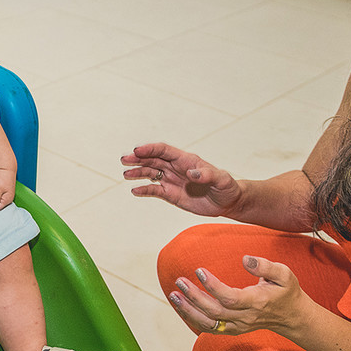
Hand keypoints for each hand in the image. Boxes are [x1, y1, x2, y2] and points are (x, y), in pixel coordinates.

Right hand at [121, 142, 243, 217]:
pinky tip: (135, 190)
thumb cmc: (226, 187)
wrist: (227, 202)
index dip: (150, 149)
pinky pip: (154, 190)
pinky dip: (144, 189)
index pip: (164, 150)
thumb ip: (208, 175)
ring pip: (150, 173)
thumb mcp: (221, 180)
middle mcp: (176, 168)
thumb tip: (192, 173)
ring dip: (138, 172)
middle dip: (138, 158)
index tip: (137, 150)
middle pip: (153, 159)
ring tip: (125, 174)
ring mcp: (171, 180)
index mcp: (186, 160)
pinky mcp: (170, 194)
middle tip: (124, 159)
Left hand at [166, 255, 310, 337]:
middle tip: (179, 281)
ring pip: (208, 324)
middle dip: (194, 297)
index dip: (212, 286)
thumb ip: (265, 265)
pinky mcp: (232, 330)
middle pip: (214, 311)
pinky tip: (181, 306)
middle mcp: (245, 317)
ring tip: (174, 295)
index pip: (230, 297)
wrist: (291, 317)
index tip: (199, 270)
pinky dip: (193, 319)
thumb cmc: (286, 292)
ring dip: (188, 311)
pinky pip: (208, 328)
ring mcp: (237, 326)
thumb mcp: (284, 274)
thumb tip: (245, 259)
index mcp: (257, 302)